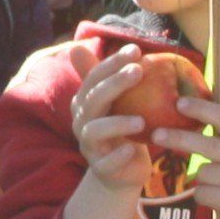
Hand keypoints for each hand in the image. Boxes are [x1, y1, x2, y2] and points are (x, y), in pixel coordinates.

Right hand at [66, 47, 158, 193]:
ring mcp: (90, 146)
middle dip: (114, 84)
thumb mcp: (112, 103)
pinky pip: (106, 162)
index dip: (112, 63)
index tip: (136, 50)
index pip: (94, 78)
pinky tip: (132, 148)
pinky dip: (118, 155)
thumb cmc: (120, 132)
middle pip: (93, 100)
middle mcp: (83, 122)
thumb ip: (100, 77)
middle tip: (138, 71)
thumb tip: (78, 45)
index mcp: (85, 103)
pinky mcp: (102, 169)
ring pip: (95, 131)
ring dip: (117, 123)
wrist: (120, 173)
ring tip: (141, 120)